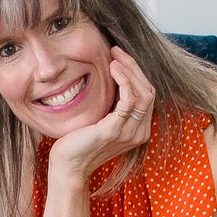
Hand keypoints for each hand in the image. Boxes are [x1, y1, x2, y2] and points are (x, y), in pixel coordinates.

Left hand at [49, 47, 155, 182]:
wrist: (68, 165)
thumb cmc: (80, 141)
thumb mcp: (103, 120)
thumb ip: (114, 105)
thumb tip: (116, 77)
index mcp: (139, 130)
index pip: (147, 95)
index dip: (136, 73)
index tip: (120, 57)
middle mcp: (139, 133)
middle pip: (149, 91)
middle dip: (134, 67)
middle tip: (117, 51)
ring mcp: (128, 133)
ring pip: (143, 93)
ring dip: (130, 71)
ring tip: (114, 57)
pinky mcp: (114, 131)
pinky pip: (129, 101)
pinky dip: (124, 81)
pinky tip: (113, 69)